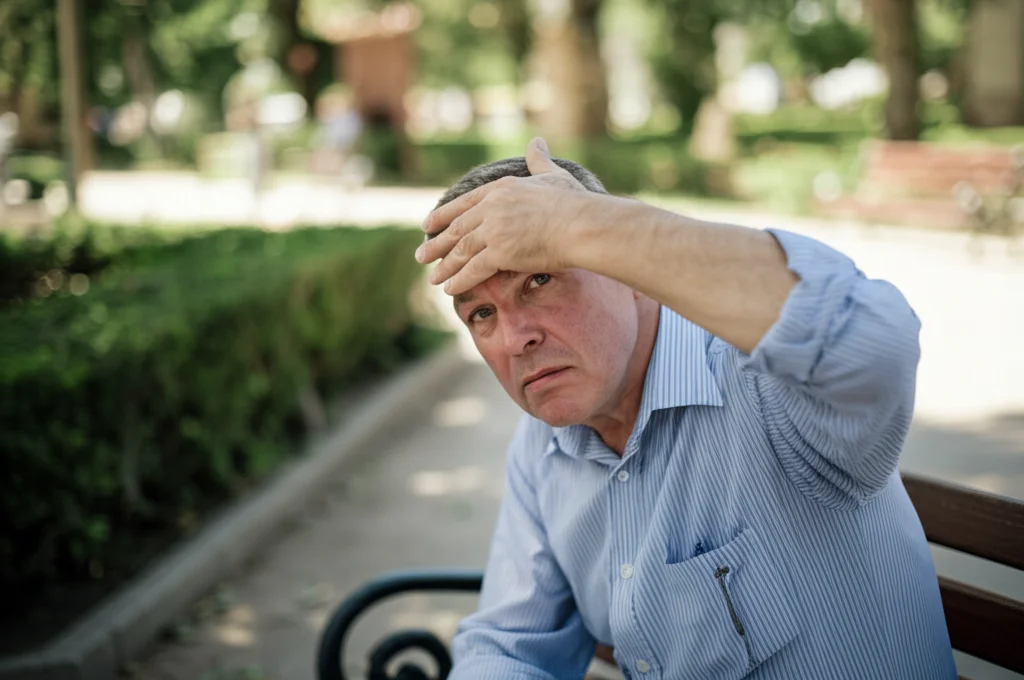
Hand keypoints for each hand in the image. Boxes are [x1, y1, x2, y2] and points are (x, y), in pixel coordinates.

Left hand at [414, 137, 593, 294]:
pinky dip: (460, 280)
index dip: (444, 216)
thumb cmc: (574, 203)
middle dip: (437, 244)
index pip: (465, 203)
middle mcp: (492, 208)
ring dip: (445, 265)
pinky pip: (474, 269)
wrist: (581, 225)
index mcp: (501, 189)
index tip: (427, 225)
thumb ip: (540, 161)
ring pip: (461, 250)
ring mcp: (494, 230)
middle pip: (457, 228)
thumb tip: (537, 142)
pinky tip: (449, 288)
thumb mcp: (554, 175)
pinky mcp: (500, 252)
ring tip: (432, 278)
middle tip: (421, 255)